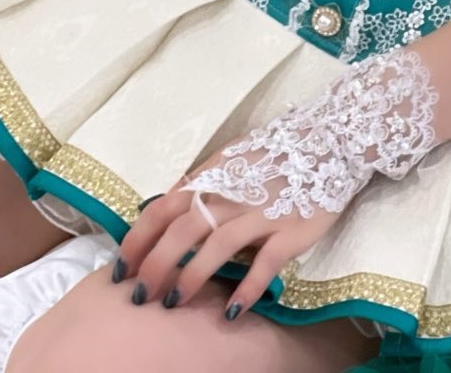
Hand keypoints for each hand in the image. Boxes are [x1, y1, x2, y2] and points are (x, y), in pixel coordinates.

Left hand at [114, 49, 438, 319]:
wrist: (329, 140)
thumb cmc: (273, 153)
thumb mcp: (229, 160)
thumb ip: (198, 184)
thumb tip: (160, 208)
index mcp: (212, 177)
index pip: (163, 208)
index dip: (138, 239)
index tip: (121, 268)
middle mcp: (231, 195)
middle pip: (183, 232)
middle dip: (156, 266)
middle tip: (141, 297)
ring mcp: (261, 213)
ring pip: (216, 247)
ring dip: (192, 277)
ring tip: (174, 302)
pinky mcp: (290, 232)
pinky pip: (265, 264)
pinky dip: (248, 288)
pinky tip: (234, 310)